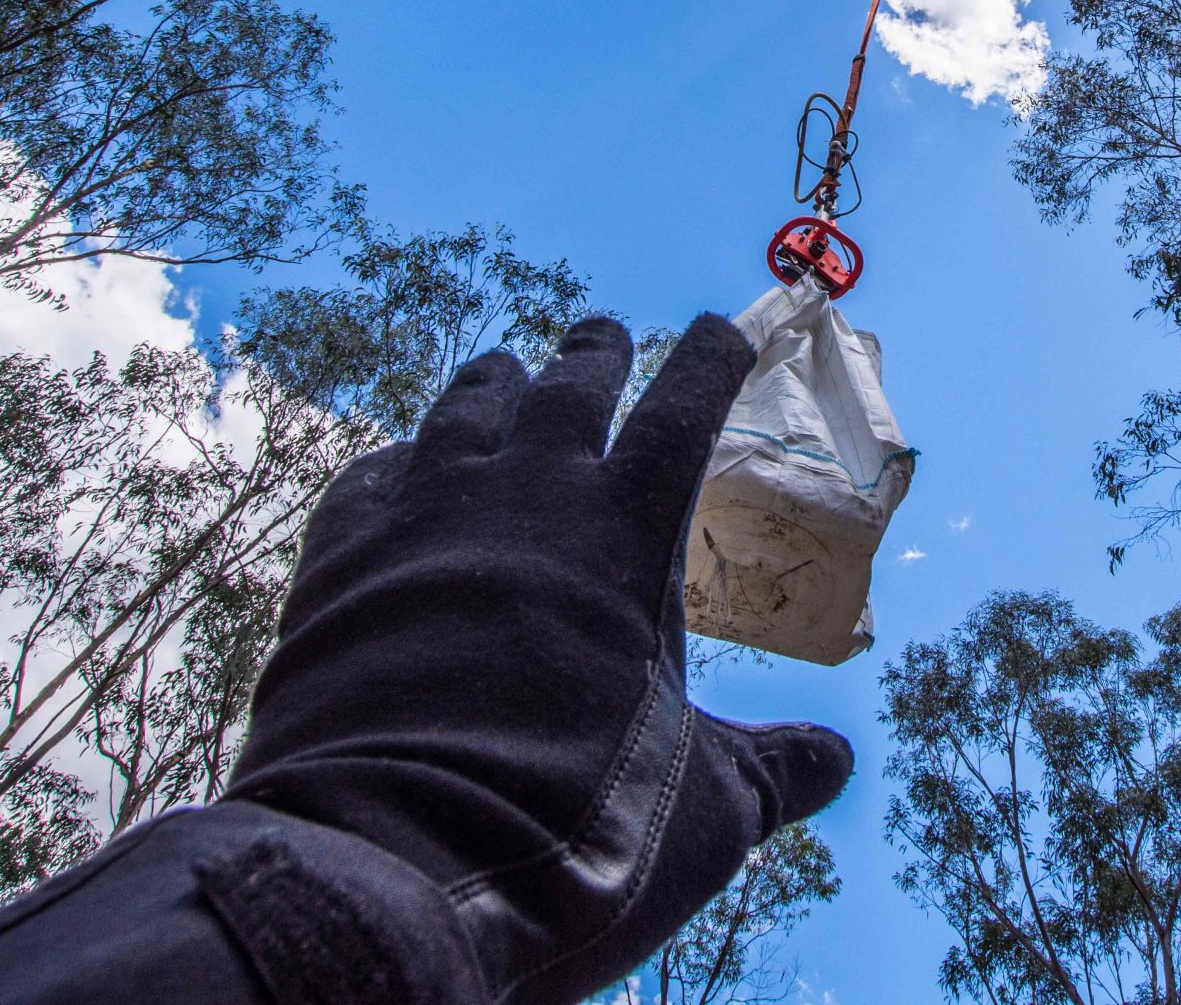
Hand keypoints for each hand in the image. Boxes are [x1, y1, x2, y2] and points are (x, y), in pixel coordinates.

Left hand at [225, 314, 853, 1004]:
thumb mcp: (707, 810)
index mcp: (630, 532)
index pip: (685, 410)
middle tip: (599, 334)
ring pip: (463, 411)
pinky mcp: (341, 555)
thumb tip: (838, 761)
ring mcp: (426, 513)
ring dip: (490, 387)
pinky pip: (370, 476)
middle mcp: (529, 495)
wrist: (401, 851)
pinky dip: (393, 464)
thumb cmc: (579, 826)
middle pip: (568, 389)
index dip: (710, 361)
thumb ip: (773, 771)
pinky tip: (395, 470)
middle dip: (593, 356)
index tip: (722, 329)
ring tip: (501, 372)